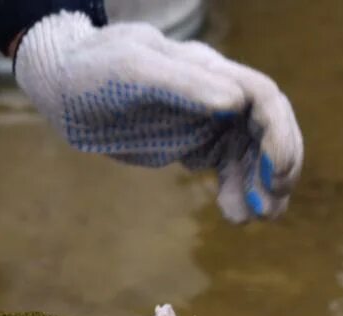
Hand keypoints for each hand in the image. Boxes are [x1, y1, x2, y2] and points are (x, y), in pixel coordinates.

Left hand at [14, 12, 302, 221]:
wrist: (65, 87)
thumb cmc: (95, 70)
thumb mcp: (134, 70)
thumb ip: (183, 85)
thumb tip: (233, 103)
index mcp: (209, 70)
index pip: (262, 97)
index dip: (278, 133)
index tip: (277, 171)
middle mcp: (215, 94)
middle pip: (266, 127)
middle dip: (277, 164)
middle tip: (273, 204)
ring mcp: (205, 120)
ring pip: (250, 153)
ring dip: (260, 185)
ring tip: (259, 218)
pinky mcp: (191, 143)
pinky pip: (227, 168)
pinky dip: (236, 191)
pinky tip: (237, 215)